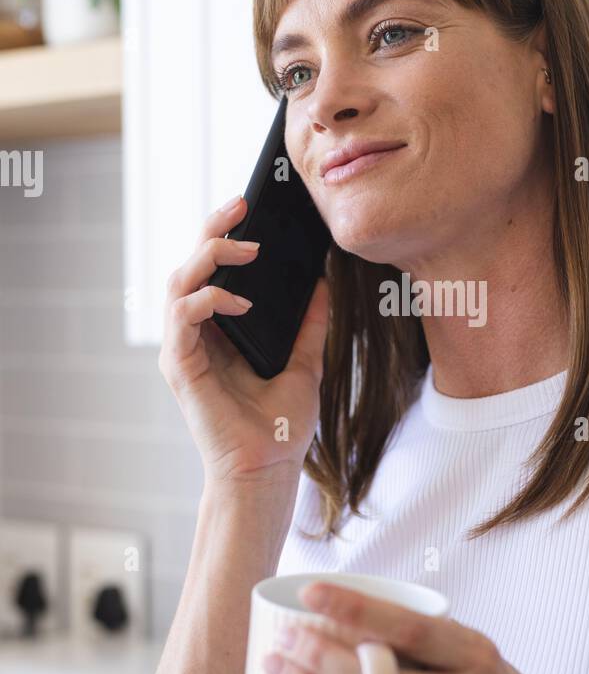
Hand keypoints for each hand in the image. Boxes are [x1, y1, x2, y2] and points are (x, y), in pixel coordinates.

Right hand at [158, 195, 328, 487]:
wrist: (268, 469)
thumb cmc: (279, 425)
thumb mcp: (306, 362)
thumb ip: (311, 323)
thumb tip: (323, 281)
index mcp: (219, 329)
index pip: (214, 269)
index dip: (225, 233)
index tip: (250, 207)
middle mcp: (195, 333)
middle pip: (190, 264)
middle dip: (212, 228)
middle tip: (241, 204)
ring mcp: (184, 348)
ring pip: (178, 281)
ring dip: (209, 256)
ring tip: (247, 249)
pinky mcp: (180, 366)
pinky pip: (182, 316)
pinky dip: (209, 299)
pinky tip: (241, 301)